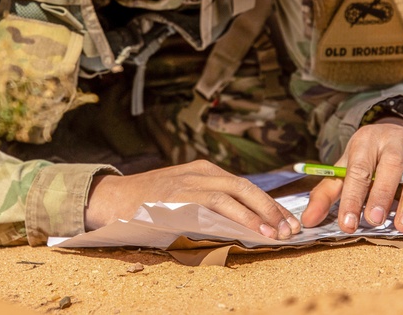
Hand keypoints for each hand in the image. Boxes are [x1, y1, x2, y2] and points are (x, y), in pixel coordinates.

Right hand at [85, 160, 301, 239]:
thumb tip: (243, 226)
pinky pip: (212, 204)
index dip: (268, 204)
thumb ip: (209, 205)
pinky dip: (234, 216)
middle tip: (290, 228)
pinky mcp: (179, 195)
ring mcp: (189, 182)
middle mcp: (200, 172)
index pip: (244, 186)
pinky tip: (248, 229)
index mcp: (204, 171)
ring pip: (232, 193)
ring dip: (257, 213)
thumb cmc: (148, 204)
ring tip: (274, 232)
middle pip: (244, 186)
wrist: (112, 199)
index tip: (287, 220)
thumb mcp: (183, 196)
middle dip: (270, 207)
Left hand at [300, 117, 402, 233]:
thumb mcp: (345, 167)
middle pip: (390, 166)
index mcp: (366, 141)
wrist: (398, 131)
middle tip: (373, 221)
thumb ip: (326, 193)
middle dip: (381, 194)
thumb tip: (307, 221)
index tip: (347, 224)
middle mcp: (393, 141)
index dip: (353, 197)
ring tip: (402, 227)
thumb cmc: (367, 156)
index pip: (359, 169)